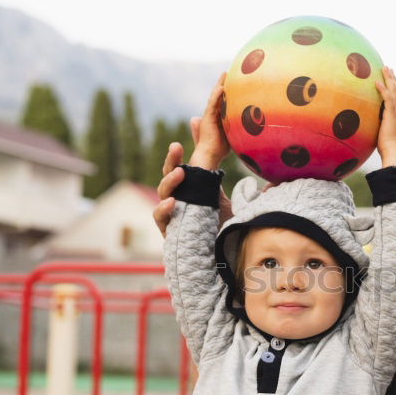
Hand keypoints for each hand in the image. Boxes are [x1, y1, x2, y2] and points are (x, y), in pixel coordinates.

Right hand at [152, 77, 233, 236]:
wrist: (223, 259)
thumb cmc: (225, 227)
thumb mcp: (228, 197)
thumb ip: (231, 184)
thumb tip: (234, 152)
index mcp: (191, 190)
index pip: (183, 165)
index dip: (180, 152)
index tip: (185, 135)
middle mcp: (179, 200)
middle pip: (170, 176)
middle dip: (172, 161)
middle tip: (177, 146)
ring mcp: (173, 215)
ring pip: (164, 193)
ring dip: (170, 181)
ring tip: (180, 173)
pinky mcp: (170, 232)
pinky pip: (161, 218)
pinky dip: (164, 209)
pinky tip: (173, 202)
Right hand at [191, 72, 230, 169]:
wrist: (210, 155)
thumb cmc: (220, 149)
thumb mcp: (231, 136)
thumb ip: (235, 129)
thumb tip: (248, 127)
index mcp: (216, 118)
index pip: (222, 101)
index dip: (227, 92)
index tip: (233, 83)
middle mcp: (211, 114)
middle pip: (217, 96)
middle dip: (222, 84)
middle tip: (227, 73)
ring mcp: (209, 115)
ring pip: (214, 97)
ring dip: (219, 85)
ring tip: (225, 74)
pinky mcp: (207, 118)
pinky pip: (212, 104)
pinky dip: (216, 95)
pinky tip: (221, 87)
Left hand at [375, 66, 395, 166]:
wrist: (393, 151)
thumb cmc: (386, 147)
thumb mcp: (381, 134)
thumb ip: (377, 127)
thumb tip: (367, 127)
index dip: (394, 87)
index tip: (391, 79)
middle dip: (393, 79)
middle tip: (389, 68)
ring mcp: (395, 112)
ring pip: (394, 91)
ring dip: (389, 79)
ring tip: (385, 68)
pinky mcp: (391, 115)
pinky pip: (387, 98)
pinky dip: (383, 89)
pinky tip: (377, 82)